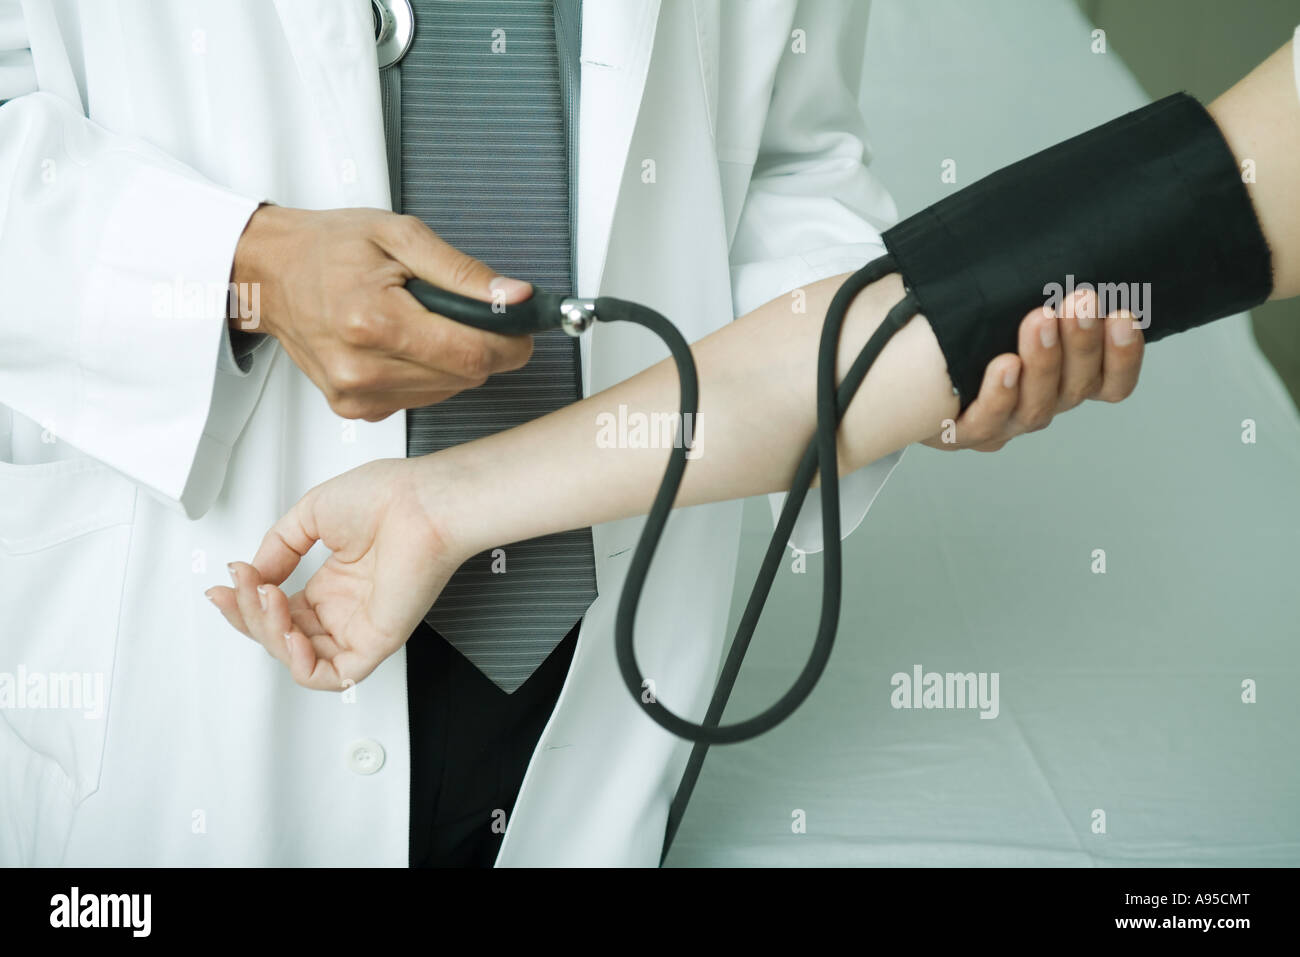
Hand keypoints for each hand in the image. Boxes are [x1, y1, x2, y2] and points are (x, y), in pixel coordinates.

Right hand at [206, 457, 467, 689]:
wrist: (422, 500)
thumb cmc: (388, 497)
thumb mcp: (311, 514)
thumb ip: (277, 548)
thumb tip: (254, 574)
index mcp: (335, 584)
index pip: (280, 613)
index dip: (246, 604)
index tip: (226, 583)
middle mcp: (347, 608)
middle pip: (281, 637)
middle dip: (249, 614)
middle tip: (243, 584)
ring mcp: (361, 626)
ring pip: (298, 657)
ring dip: (269, 632)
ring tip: (267, 596)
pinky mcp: (377, 642)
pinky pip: (332, 675)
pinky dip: (301, 665)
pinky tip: (289, 634)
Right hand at [232, 205, 535, 419]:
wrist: (271, 273)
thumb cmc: (328, 249)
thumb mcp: (401, 236)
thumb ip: (463, 271)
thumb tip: (514, 297)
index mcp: (375, 321)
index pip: (473, 354)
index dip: (510, 343)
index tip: (520, 329)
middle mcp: (362, 367)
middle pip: (465, 376)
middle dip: (480, 346)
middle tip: (466, 314)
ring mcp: (356, 393)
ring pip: (447, 391)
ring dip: (451, 360)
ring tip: (421, 322)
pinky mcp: (354, 408)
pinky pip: (419, 399)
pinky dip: (424, 373)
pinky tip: (402, 344)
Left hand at [922, 287, 1144, 450]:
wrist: (907, 377)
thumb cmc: (971, 334)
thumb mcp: (1010, 305)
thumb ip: (1040, 284)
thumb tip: (1061, 225)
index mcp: (1065, 380)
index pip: (1112, 381)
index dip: (1125, 355)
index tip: (1123, 314)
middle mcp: (1043, 404)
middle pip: (1077, 386)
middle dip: (1082, 343)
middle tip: (1080, 302)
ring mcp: (1005, 422)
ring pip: (1037, 405)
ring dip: (1044, 362)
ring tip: (1041, 320)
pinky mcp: (963, 433)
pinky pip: (987, 421)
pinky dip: (999, 394)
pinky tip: (1004, 365)